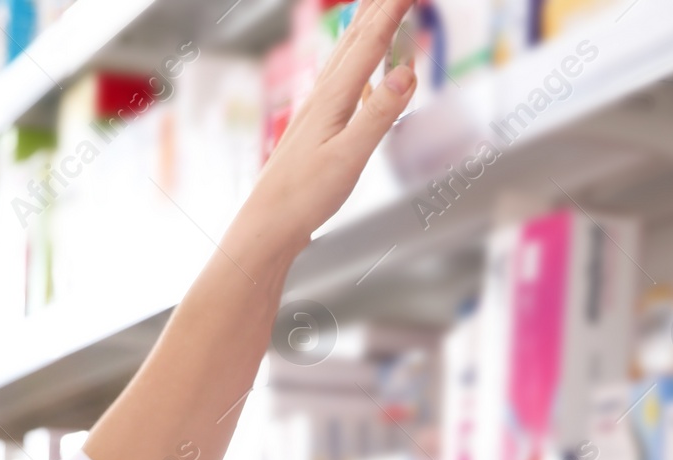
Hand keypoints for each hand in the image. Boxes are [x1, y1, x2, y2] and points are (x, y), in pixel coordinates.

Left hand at [233, 0, 417, 261]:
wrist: (267, 224)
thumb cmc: (304, 197)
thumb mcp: (349, 158)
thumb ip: (378, 115)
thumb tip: (405, 73)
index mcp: (332, 98)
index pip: (370, 42)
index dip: (393, 10)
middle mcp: (322, 95)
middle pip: (355, 38)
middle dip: (379, 7)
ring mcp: (316, 109)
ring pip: (344, 54)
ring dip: (365, 24)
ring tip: (378, 6)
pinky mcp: (315, 125)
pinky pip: (339, 76)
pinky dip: (354, 57)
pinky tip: (354, 65)